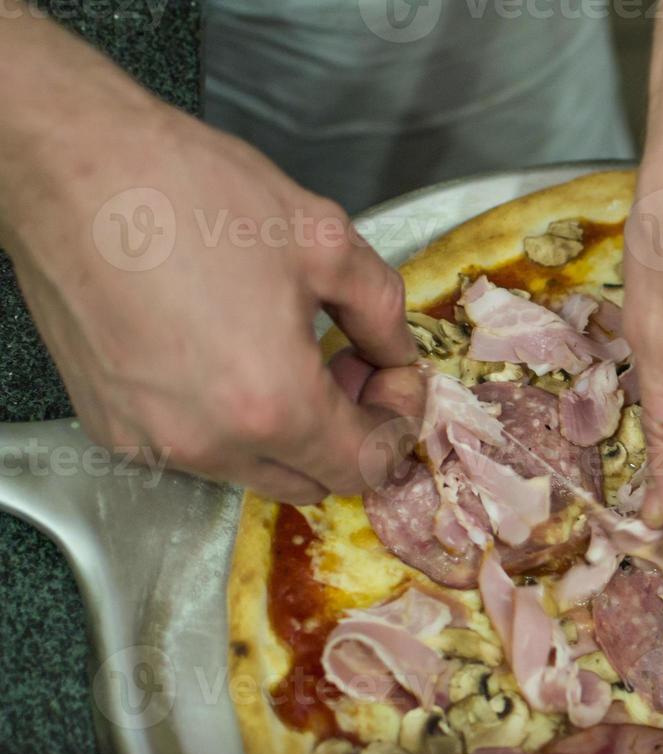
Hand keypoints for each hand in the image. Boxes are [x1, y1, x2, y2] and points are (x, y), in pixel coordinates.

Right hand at [0, 19, 420, 503]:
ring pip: (252, 471)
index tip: (391, 378)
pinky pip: (192, 451)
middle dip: (345, 432)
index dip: (396, 426)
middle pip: (312, 482)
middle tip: (345, 364)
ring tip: (284, 352)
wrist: (71, 167)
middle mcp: (208, 443)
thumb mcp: (325, 240)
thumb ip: (382, 312)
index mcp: (273, 406)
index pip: (365, 467)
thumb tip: (397, 352)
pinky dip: (225, 424)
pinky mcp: (109, 425)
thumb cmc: (187, 193)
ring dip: (286, 432)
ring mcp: (151, 442)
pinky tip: (224, 354)